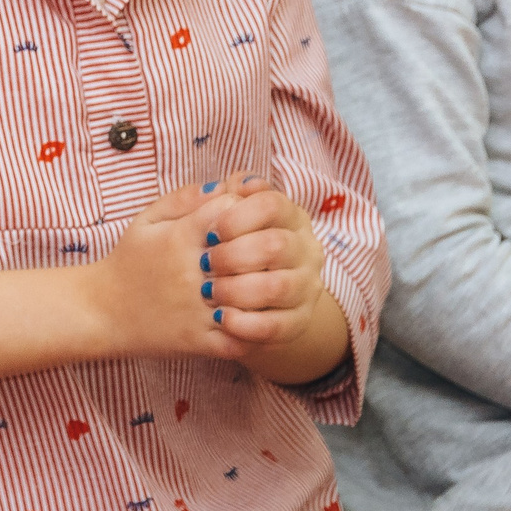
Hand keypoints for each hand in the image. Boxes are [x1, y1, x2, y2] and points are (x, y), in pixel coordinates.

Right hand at [92, 181, 247, 361]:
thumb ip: (182, 199)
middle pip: (249, 253)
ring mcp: (195, 308)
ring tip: (265, 284)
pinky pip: (239, 338)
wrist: (101, 310)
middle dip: (261, 250)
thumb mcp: (146, 220)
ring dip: (263, 290)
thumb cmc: (128, 261)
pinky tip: (255, 317)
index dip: (244, 212)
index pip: (231, 211)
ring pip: (250, 298)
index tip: (243, 221)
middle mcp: (190, 272)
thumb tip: (222, 184)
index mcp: (179, 238)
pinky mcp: (196, 340)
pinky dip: (253, 330)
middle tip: (264, 253)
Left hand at [198, 176, 330, 353]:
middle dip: (232, 256)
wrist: (234, 294)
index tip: (209, 232)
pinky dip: (245, 324)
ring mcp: (307, 287)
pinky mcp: (299, 322)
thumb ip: (217, 196)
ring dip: (236, 290)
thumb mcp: (209, 218)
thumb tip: (233, 184)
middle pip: (275, 245)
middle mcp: (306, 248)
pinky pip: (277, 327)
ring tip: (208, 292)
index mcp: (289, 215)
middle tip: (204, 264)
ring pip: (278, 287)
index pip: (271, 204)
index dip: (236, 217)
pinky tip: (220, 317)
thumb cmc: (218, 246)